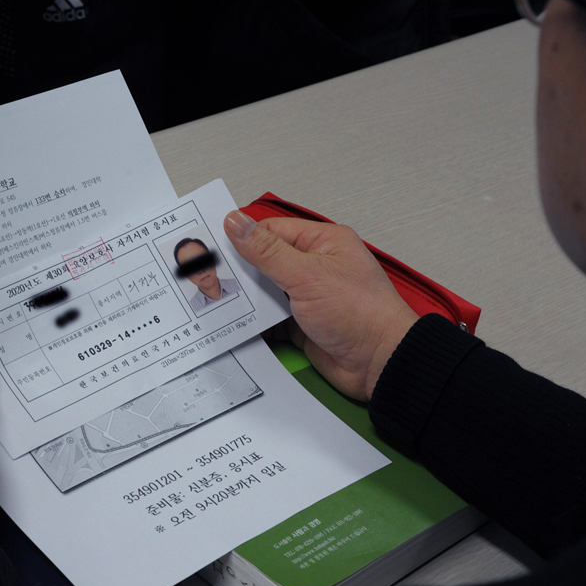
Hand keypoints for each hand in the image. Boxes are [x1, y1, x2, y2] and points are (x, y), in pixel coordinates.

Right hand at [224, 211, 418, 400]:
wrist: (380, 364)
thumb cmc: (359, 313)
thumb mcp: (307, 275)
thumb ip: (267, 251)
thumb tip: (236, 222)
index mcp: (322, 242)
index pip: (271, 231)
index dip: (241, 239)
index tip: (210, 247)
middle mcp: (315, 267)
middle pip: (265, 262)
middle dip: (239, 272)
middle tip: (206, 276)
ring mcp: (308, 297)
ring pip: (266, 292)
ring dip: (245, 298)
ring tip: (213, 300)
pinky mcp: (302, 325)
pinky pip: (271, 319)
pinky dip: (255, 322)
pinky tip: (233, 323)